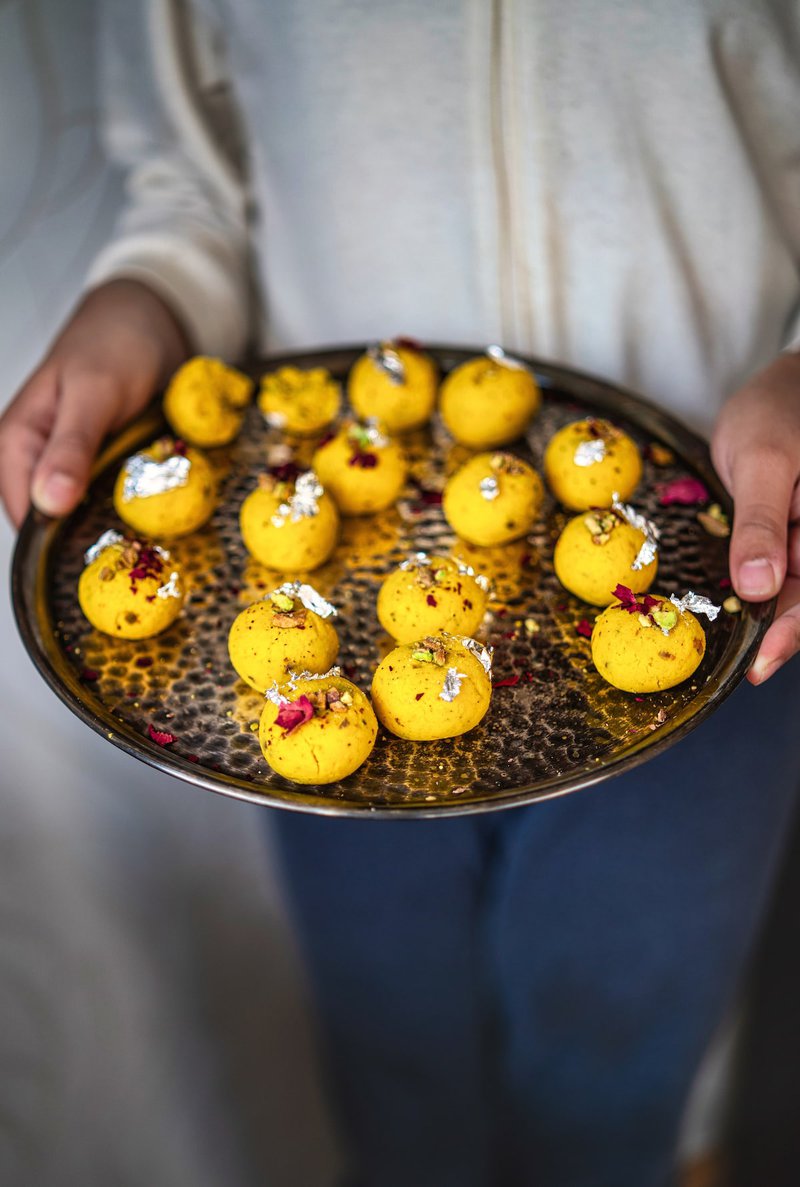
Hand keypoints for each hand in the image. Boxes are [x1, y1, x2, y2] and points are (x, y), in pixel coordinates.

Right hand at [0, 279, 189, 527]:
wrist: (151, 316)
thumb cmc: (116, 343)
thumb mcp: (95, 393)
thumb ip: (71, 448)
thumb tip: (47, 503)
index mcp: (17, 445)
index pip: (28, 522)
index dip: (64, 547)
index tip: (111, 556)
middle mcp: (36, 461)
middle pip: (56, 526)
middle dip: (96, 539)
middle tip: (142, 548)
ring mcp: (69, 466)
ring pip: (86, 516)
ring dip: (118, 524)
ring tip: (153, 529)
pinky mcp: (100, 466)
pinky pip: (110, 500)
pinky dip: (132, 506)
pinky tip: (156, 510)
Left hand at [711, 352, 799, 683]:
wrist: (787, 383)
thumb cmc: (778, 410)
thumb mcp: (763, 460)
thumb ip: (761, 523)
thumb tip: (758, 588)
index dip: (796, 628)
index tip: (763, 661)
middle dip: (786, 633)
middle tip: (751, 669)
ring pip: (799, 587)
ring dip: (776, 618)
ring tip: (748, 653)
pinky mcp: (797, 534)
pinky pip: (786, 571)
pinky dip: (767, 592)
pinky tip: (748, 611)